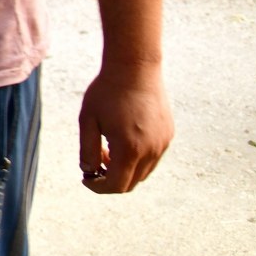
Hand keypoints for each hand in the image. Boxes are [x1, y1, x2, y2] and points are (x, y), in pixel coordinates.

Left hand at [77, 63, 173, 193]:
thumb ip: (87, 150)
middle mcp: (151, 150)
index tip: (86, 179)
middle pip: (132, 182)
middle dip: (111, 180)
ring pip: (144, 172)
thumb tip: (89, 171)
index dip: (99, 187)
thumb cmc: (107, 92)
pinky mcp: (168, 134)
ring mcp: (163, 143)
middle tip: (95, 164)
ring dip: (125, 169)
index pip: (117, 185)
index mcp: (130, 149)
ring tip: (107, 149)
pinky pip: (153, 157)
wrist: (135, 68)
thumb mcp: (88, 120)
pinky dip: (137, 158)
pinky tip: (123, 139)